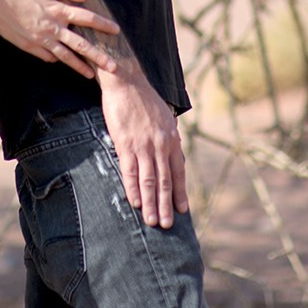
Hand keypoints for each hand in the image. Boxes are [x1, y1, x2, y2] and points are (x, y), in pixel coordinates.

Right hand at [0, 0, 119, 78]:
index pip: (86, 18)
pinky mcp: (29, 46)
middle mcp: (52, 27)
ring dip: (80, 66)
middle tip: (114, 67)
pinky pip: (47, 56)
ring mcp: (40, 39)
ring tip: (91, 75)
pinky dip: (56, 59)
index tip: (117, 31)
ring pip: (65, 56)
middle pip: (81, 45)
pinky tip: (62, 62)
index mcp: (58, 10)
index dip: (103, 24)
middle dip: (98, 56)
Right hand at [98, 64, 188, 228]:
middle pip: (164, 181)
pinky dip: (133, 188)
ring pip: (149, 181)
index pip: (178, 172)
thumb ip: (168, 137)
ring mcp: (143, 145)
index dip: (179, 192)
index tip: (182, 210)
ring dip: (151, 203)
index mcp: (172, 139)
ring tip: (152, 221)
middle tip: (167, 225)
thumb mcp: (164, 118)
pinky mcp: (125, 143)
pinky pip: (130, 171)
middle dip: (166, 205)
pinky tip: (135, 202)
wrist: (126, 82)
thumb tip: (172, 153)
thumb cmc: (144, 99)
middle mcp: (160, 145)